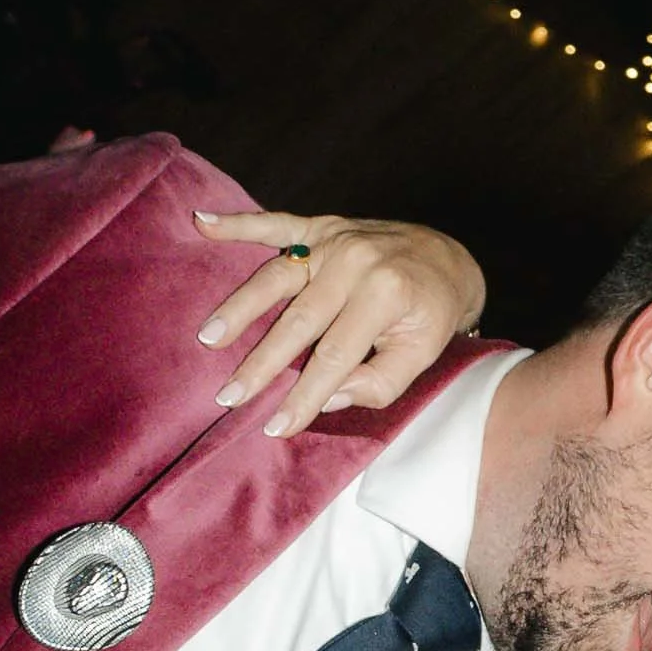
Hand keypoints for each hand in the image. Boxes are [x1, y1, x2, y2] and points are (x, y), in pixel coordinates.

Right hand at [192, 210, 487, 434]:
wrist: (448, 258)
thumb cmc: (432, 315)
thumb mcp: (422, 355)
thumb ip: (378, 383)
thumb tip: (325, 400)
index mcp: (385, 294)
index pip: (334, 357)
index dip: (303, 396)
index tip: (275, 427)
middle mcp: (356, 262)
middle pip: (298, 320)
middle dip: (261, 363)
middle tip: (228, 396)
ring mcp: (335, 239)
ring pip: (276, 276)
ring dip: (238, 308)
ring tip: (208, 337)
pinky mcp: (321, 226)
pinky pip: (275, 222)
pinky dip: (237, 223)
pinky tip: (203, 223)